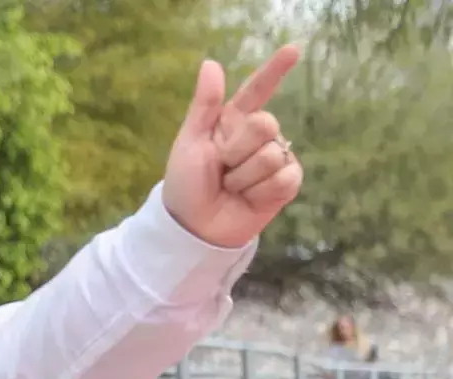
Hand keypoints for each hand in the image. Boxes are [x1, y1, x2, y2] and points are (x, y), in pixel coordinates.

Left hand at [161, 44, 303, 248]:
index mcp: (233, 121)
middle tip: (222, 167)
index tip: (294, 49)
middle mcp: (258, 136)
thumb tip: (211, 63)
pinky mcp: (287, 183)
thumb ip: (205, 105)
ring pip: (272, 155)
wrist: (193, 225)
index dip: (275, 70)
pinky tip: (249, 198)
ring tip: (232, 186)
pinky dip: (261, 192)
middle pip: (265, 124)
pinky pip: (285, 178)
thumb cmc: (186, 184)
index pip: (257, 90)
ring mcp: (276, 158)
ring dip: (244, 177)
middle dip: (236, 150)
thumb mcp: (190, 143)